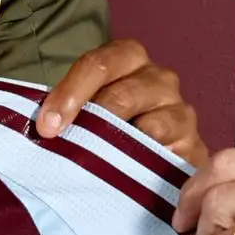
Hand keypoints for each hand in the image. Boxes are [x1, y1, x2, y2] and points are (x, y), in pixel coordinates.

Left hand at [36, 39, 208, 165]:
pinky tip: (126, 176)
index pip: (100, 63)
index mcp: (129, 58)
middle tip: (63, 145)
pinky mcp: (194, 148)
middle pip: (123, 95)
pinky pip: (170, 156)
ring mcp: (181, 113)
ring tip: (96, 162)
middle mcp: (160, 79)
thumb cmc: (106, 125)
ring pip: (150, 126)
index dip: (70, 93)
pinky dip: (146, 167)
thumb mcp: (85, 107)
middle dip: (89, 122)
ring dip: (118, 146)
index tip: (47, 125)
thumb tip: (40, 126)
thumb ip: (64, 108)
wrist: (151, 156)